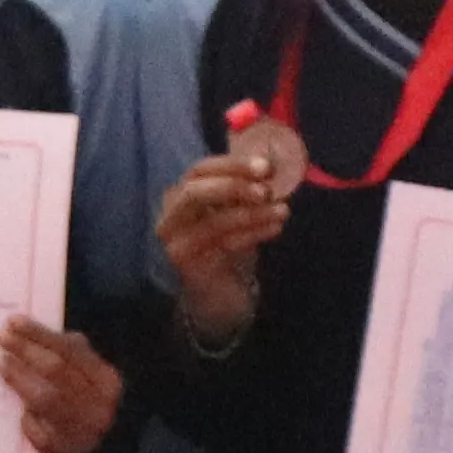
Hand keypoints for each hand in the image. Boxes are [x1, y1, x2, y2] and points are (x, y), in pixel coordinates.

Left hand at [2, 320, 121, 452]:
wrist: (99, 449)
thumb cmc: (82, 400)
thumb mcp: (83, 372)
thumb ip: (64, 352)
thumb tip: (23, 330)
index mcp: (107, 380)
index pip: (69, 350)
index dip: (39, 334)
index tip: (12, 322)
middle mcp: (100, 405)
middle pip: (56, 371)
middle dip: (26, 351)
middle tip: (1, 338)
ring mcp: (83, 431)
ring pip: (45, 399)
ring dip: (19, 378)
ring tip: (1, 362)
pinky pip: (39, 432)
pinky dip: (27, 419)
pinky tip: (16, 408)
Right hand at [154, 150, 289, 347]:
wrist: (217, 293)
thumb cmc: (227, 244)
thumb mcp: (234, 210)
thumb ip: (246, 187)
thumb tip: (271, 160)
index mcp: (180, 194)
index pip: (200, 170)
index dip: (232, 165)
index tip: (265, 166)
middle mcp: (171, 215)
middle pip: (195, 191)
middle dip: (234, 186)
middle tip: (267, 189)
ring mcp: (176, 241)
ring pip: (214, 221)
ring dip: (252, 213)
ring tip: (282, 210)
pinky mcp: (188, 264)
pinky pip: (223, 244)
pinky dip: (252, 234)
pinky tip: (275, 228)